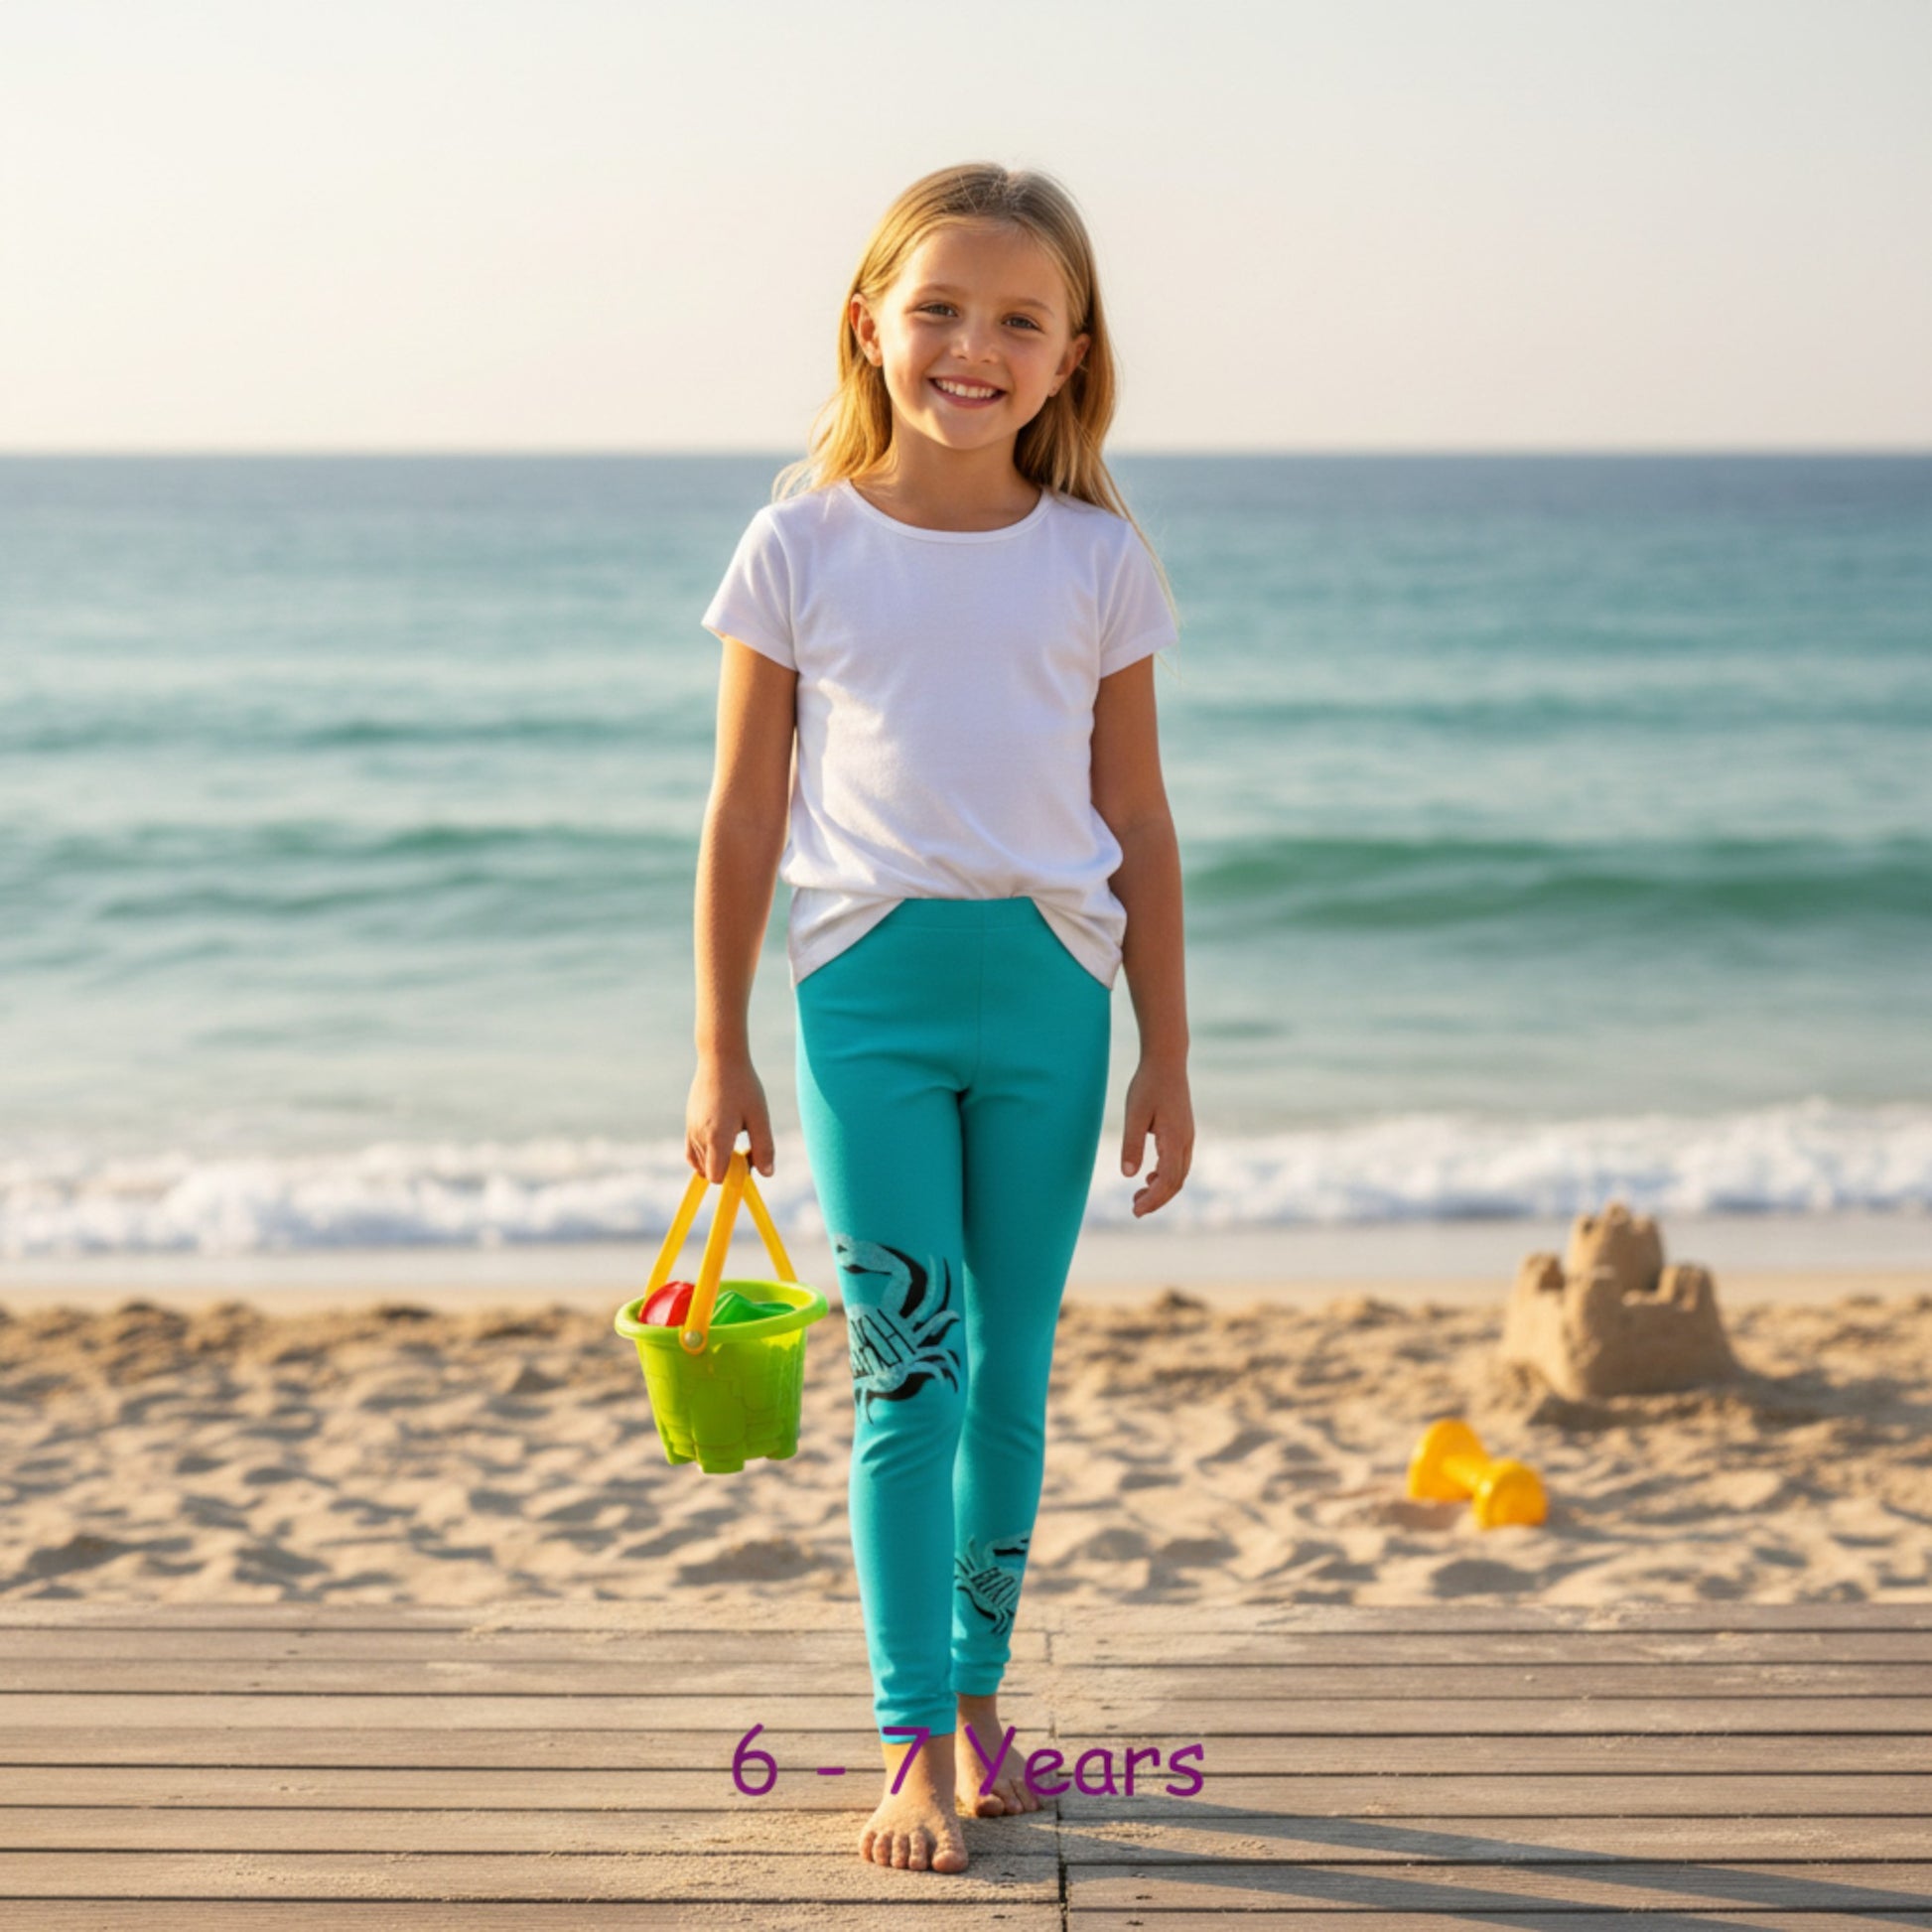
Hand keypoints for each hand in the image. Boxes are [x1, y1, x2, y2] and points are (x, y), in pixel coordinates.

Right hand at [687, 1051, 775, 1181]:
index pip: (717, 1177)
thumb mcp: (760, 1117)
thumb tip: (767, 1174)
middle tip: (745, 1146)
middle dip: (727, 1168)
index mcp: (717, 1138)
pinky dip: (706, 1153)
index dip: (733, 1175)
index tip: (747, 1158)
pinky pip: (692, 1150)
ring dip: (717, 1158)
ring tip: (735, 1136)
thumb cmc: (743, 1086)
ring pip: (700, 1162)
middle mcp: (699, 1137)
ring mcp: (691, 1130)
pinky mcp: (688, 1122)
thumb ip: (764, 1147)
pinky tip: (722, 1136)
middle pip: (709, 1172)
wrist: (720, 1059)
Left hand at [1119, 1056, 1192, 1216]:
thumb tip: (1128, 1175)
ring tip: (1138, 1196)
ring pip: (1179, 1174)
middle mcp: (1186, 1141)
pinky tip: (1149, 1176)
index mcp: (1174, 1139)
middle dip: (1157, 1200)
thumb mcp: (1134, 1114)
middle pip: (1176, 1183)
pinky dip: (1165, 1176)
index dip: (1153, 1199)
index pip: (1167, 1181)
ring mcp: (1188, 1137)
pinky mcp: (1184, 1132)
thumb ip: (1132, 1145)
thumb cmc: (1148, 1085)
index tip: (1135, 1210)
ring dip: (1161, 1189)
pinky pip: (1179, 1163)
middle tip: (1135, 1209)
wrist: (1167, 1061)